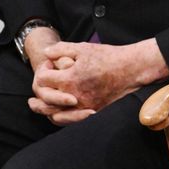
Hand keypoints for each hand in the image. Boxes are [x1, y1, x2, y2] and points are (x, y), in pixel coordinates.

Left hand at [28, 37, 168, 125]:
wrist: (131, 69)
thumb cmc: (107, 56)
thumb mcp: (82, 48)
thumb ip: (60, 50)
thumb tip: (45, 54)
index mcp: (70, 78)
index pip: (43, 80)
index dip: (43, 70)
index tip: (49, 65)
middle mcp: (74, 95)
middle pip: (45, 100)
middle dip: (38, 93)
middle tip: (37, 87)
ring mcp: (84, 105)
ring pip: (55, 115)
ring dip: (45, 109)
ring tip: (38, 104)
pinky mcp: (93, 110)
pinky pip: (71, 120)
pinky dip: (60, 116)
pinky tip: (57, 110)